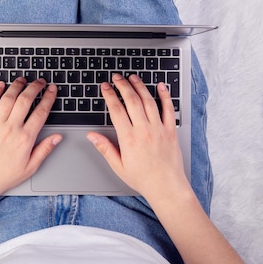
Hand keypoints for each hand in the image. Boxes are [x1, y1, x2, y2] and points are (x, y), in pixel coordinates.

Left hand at [0, 78, 61, 197]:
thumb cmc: (5, 176)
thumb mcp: (31, 167)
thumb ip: (45, 149)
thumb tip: (58, 137)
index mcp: (25, 139)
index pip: (41, 112)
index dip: (49, 98)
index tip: (52, 90)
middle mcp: (10, 128)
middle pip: (25, 100)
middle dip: (35, 87)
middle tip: (40, 81)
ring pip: (8, 98)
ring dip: (17, 86)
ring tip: (23, 79)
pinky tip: (1, 85)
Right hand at [87, 74, 190, 199]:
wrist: (166, 186)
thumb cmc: (142, 178)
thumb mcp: (118, 166)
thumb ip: (105, 148)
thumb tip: (92, 136)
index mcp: (129, 138)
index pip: (116, 110)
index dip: (109, 95)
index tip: (105, 87)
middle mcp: (144, 130)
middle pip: (132, 100)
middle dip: (122, 86)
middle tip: (117, 77)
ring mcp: (159, 129)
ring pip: (148, 101)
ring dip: (140, 87)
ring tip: (133, 78)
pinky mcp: (171, 130)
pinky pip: (168, 109)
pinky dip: (165, 96)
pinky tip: (160, 86)